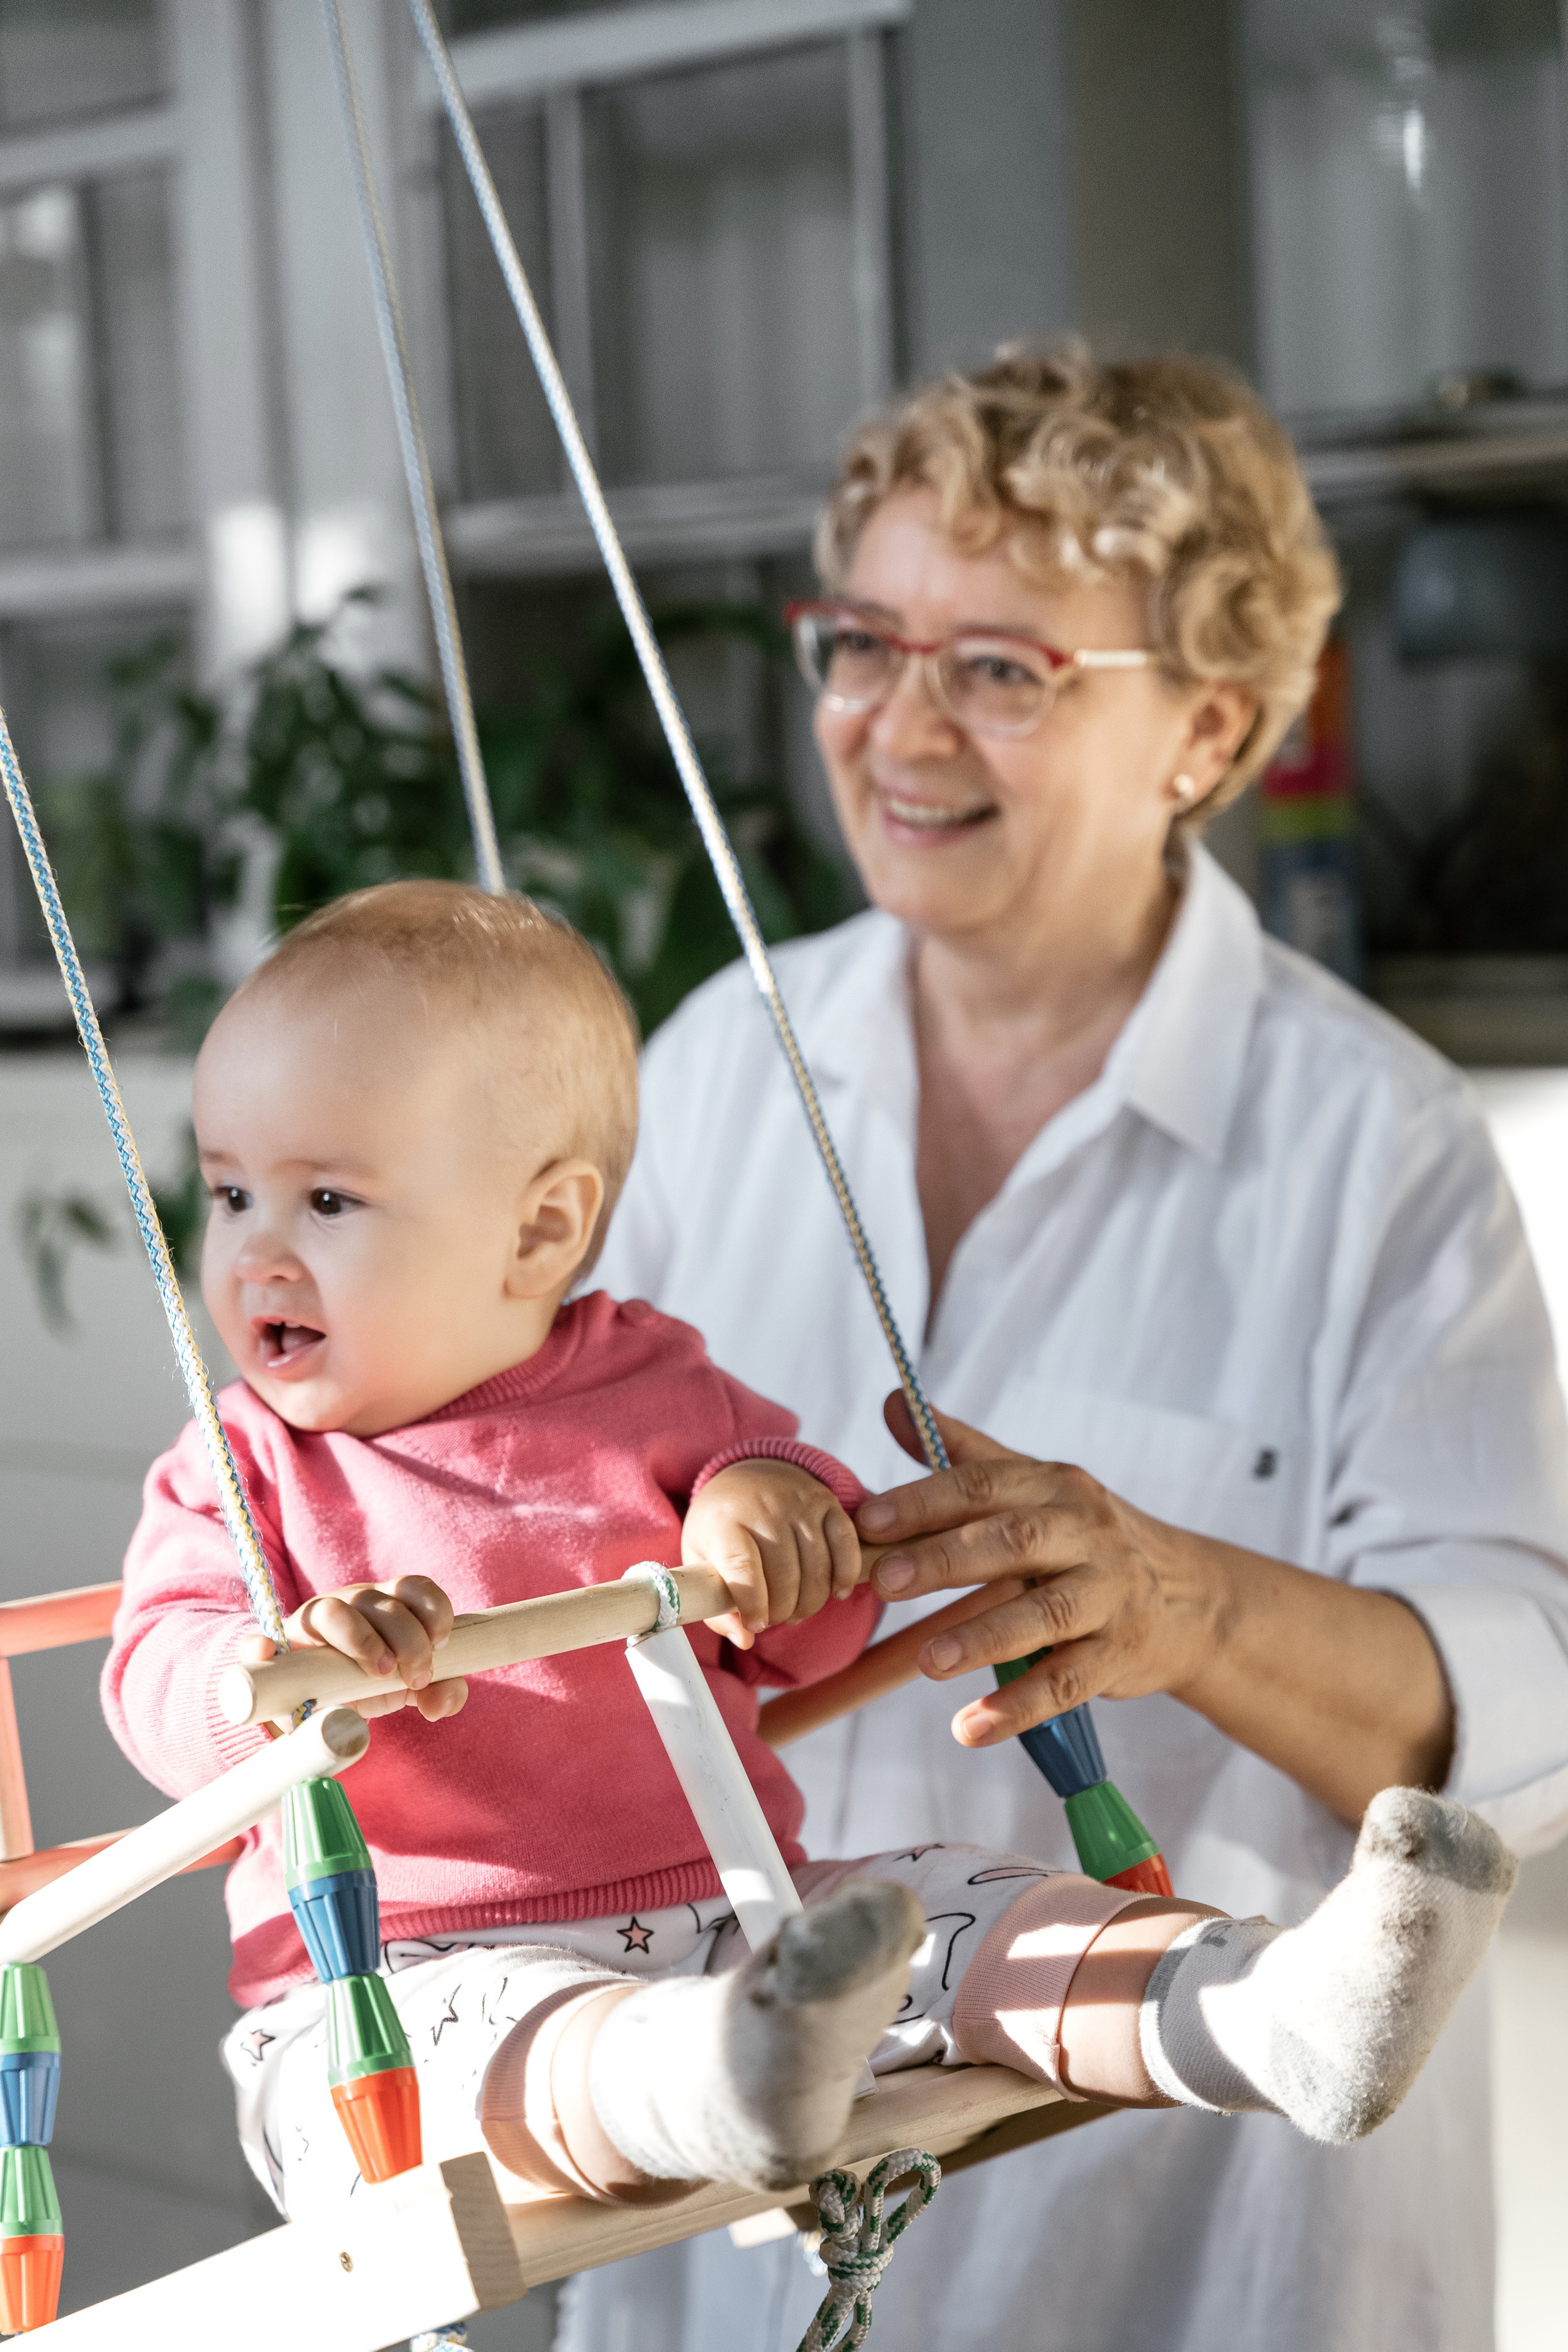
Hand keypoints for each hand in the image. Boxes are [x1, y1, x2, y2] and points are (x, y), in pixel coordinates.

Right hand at [236, 1574, 468, 1723]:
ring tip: (379, 1672)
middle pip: (380, 1602)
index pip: (412, 1587)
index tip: (442, 1643)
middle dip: (407, 1638)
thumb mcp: (405, 1687)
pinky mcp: (273, 1649)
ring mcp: (310, 1623)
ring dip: (360, 1638)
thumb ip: (437, 1692)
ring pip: (332, 1611)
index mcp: (385, 1606)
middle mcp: (349, 1604)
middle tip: (415, 1677)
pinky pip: (261, 1641)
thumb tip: (442, 1702)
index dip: (433, 1609)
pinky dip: (261, 1646)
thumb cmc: (366, 1682)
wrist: (314, 1701)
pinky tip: (264, 1653)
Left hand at [683, 1461, 861, 1649]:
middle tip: (775, 1618)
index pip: (742, 1566)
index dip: (752, 1603)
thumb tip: (745, 1640)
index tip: (756, 1625)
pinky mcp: (827, 1502)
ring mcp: (799, 1503)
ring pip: (817, 1567)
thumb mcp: (700, 1559)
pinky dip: (845, 1575)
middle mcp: (764, 1507)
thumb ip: (714, 1604)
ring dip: (810, 1602)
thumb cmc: (721, 1527)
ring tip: (796, 1610)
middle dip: (782, 1611)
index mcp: (724, 1521)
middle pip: (785, 1575)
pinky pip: (846, 1545)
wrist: (747, 1477)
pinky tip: (836, 1592)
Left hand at [855, 1394, 1218, 1747]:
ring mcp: (1107, 1596)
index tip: (870, 1518)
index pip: (985, 1485)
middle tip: (885, 1580)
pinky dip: (1019, 1707)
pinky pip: (1067, 1682)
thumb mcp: (1035, 1486)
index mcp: (1055, 1487)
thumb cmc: (1086, 1537)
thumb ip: (963, 1451)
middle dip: (947, 1558)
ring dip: (983, 1638)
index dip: (926, 1499)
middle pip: (1014, 1541)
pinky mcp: (1118, 1654)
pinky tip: (970, 1727)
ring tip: (928, 1661)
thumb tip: (894, 1404)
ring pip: (1044, 1615)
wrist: (1190, 1597)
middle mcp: (1085, 1534)